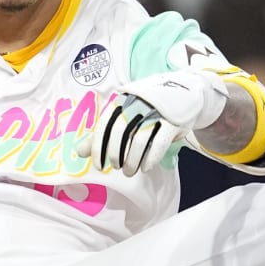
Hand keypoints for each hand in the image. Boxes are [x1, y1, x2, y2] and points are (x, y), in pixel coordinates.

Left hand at [76, 70, 225, 175]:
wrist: (184, 93)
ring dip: (132, 159)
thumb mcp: (124, 117)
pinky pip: (159, 142)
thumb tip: (80, 152)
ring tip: (129, 171)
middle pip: (121, 130)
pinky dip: (151, 158)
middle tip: (115, 167)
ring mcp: (157, 111)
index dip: (99, 146)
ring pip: (140, 139)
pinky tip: (145, 168)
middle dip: (116, 153)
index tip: (98, 165)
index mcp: (123, 100)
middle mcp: (138, 103)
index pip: (105, 123)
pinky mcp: (173, 121)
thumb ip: (102, 134)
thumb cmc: (147, 110)